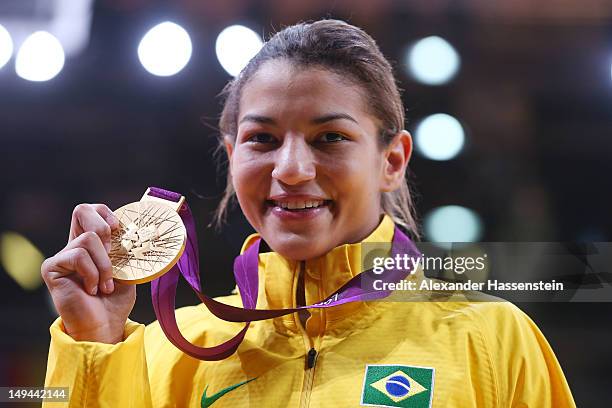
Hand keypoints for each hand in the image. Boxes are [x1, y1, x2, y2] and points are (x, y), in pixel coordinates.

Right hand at [41, 203, 135, 343]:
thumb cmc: (115, 300)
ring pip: (89, 238)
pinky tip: (92, 290)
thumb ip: (126, 249)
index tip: (120, 230)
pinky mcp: (52, 268)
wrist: (105, 326)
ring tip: (105, 285)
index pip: (92, 210)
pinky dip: (93, 273)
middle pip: (82, 210)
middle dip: (104, 228)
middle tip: (112, 252)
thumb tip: (138, 230)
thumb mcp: (128, 270)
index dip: (106, 213)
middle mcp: (74, 245)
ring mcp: (61, 256)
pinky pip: (78, 256)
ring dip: (105, 264)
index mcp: (91, 243)